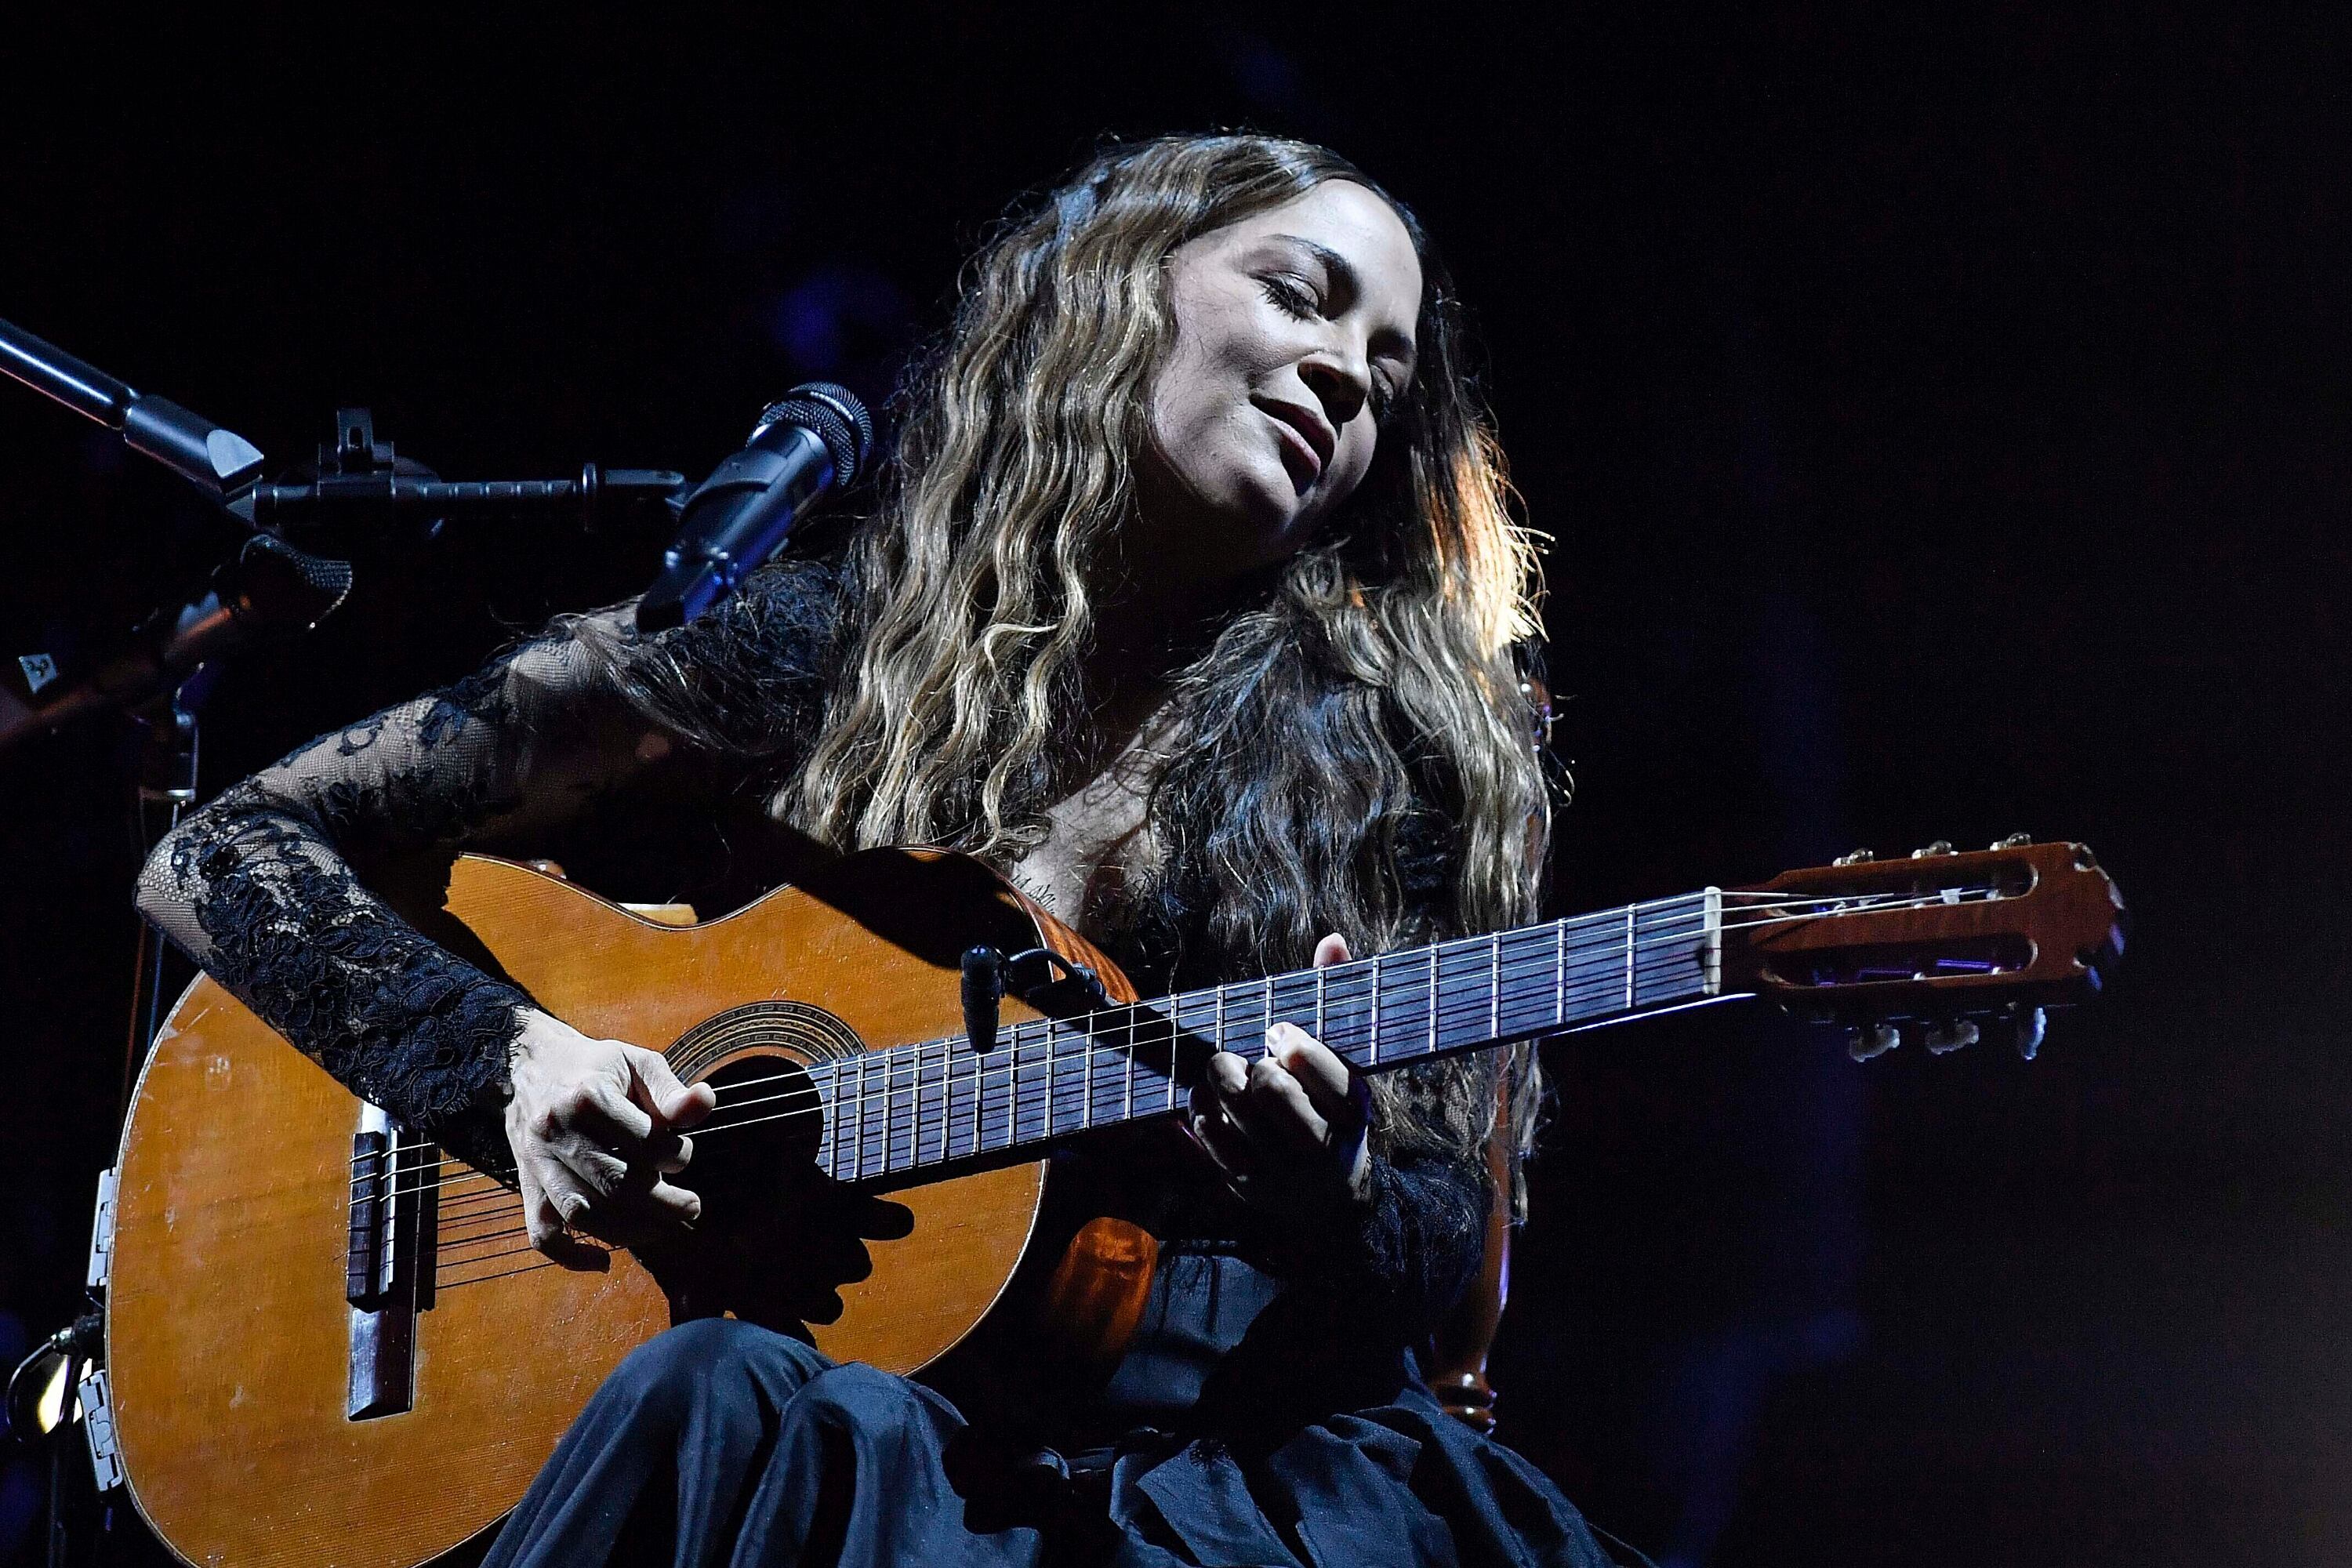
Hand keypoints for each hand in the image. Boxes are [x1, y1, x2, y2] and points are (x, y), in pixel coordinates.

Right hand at [504, 1008, 715, 1257]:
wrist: (530, 1066)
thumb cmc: (595, 1067)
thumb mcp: (637, 1063)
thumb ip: (671, 1090)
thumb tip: (704, 1103)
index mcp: (589, 1097)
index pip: (645, 1143)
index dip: (675, 1156)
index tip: (681, 1154)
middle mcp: (557, 1132)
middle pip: (616, 1184)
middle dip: (663, 1204)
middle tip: (692, 1207)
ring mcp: (537, 1163)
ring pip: (583, 1213)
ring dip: (629, 1231)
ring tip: (663, 1229)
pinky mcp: (526, 1186)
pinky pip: (541, 1233)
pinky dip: (570, 1256)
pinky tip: (604, 1262)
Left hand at [1186, 933, 1371, 1216]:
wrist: (1327, 1202)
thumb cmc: (1330, 1110)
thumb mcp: (1344, 1065)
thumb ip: (1335, 999)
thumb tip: (1331, 939)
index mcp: (1354, 1111)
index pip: (1318, 1066)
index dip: (1290, 1041)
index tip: (1279, 1034)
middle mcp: (1322, 1146)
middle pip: (1270, 1088)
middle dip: (1248, 1061)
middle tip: (1246, 1056)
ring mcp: (1282, 1171)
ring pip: (1235, 1109)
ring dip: (1219, 1079)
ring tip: (1223, 1071)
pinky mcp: (1246, 1186)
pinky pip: (1210, 1137)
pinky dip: (1200, 1109)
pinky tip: (1208, 1099)